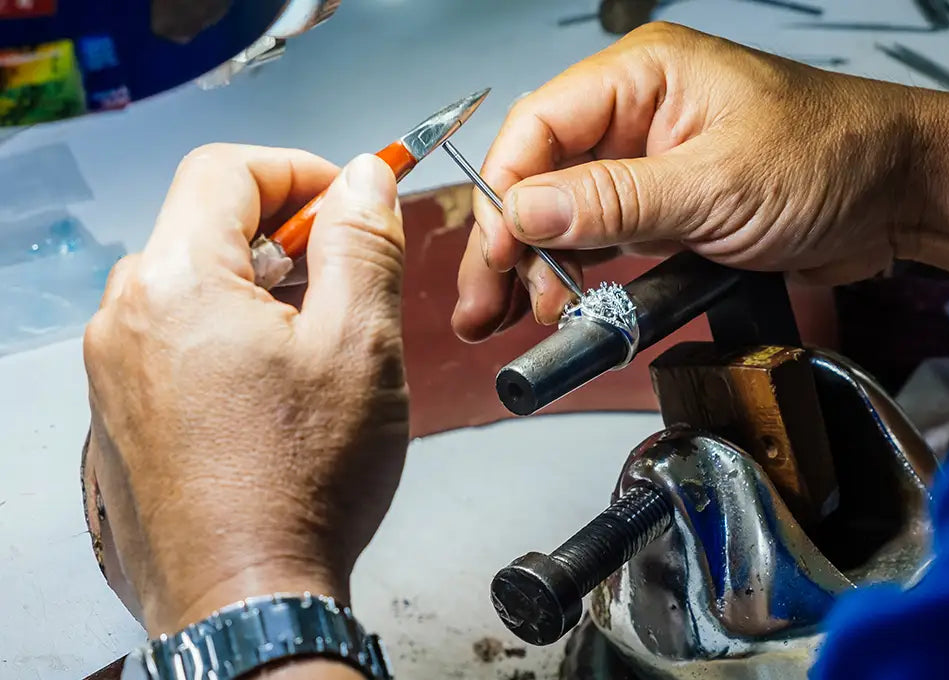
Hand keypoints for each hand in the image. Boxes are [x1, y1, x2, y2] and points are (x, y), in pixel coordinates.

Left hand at [83, 145, 408, 635]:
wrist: (244, 599)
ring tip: (317, 344)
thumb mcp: (360, 344)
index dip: (299, 170)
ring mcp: (113, 371)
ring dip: (258, 289)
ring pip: (191, 286)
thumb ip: (362, 243)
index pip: (227, 170)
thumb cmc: (299, 486)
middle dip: (285, 235)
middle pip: (205, 226)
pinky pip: (173, 341)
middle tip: (346, 278)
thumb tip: (363, 179)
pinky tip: (275, 391)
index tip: (347, 198)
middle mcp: (125, 318)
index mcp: (177, 283)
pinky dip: (226, 338)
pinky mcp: (120, 415)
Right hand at [452, 22, 921, 341]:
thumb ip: (616, 201)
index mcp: (644, 77)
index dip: (506, 193)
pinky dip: (585, 274)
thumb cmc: (836, 157)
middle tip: (489, 304)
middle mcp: (639, 115)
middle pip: (543, 174)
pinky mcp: (673, 208)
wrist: (904, 195)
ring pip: (570, 213)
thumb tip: (528, 212)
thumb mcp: (717, 184)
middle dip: (512, 241)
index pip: (539, 126)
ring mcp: (654, 164)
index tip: (496, 254)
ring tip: (532, 316)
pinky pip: (609, 239)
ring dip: (544, 266)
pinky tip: (569, 305)